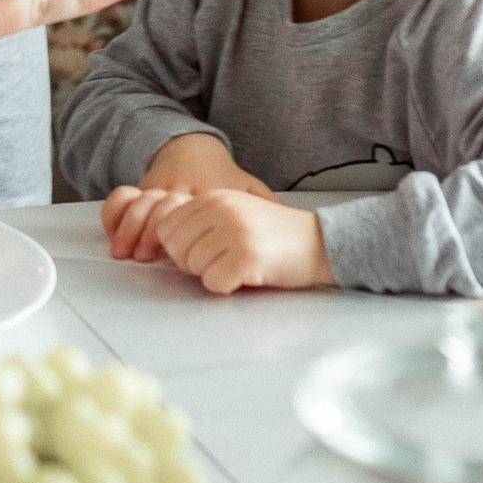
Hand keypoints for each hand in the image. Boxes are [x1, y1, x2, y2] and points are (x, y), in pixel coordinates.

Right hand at [100, 135, 275, 262]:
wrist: (192, 144)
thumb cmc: (221, 173)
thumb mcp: (249, 186)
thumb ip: (266, 205)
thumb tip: (288, 228)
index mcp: (208, 192)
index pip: (193, 214)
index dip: (183, 236)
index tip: (178, 257)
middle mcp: (180, 188)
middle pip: (161, 210)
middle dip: (149, 236)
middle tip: (145, 259)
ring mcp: (157, 186)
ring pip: (139, 205)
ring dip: (130, 230)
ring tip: (125, 254)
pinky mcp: (139, 187)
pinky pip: (122, 199)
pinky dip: (114, 215)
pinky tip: (112, 235)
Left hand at [155, 190, 333, 293]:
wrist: (320, 242)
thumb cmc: (275, 234)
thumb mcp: (236, 211)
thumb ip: (202, 219)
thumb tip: (163, 241)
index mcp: (214, 196)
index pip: (166, 227)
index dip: (181, 247)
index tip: (206, 251)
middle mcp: (221, 209)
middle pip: (176, 249)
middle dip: (193, 263)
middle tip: (223, 262)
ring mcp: (234, 231)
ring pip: (193, 268)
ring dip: (213, 274)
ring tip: (239, 265)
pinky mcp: (246, 257)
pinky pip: (214, 283)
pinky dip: (228, 286)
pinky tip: (248, 275)